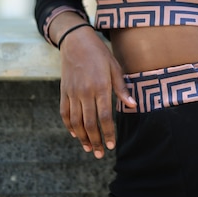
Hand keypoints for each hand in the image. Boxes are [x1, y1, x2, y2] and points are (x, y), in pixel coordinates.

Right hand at [59, 28, 135, 158]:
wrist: (76, 42)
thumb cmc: (100, 54)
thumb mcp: (115, 67)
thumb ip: (122, 89)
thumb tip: (134, 106)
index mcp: (100, 87)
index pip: (105, 117)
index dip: (108, 133)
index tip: (112, 145)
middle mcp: (85, 92)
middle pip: (90, 123)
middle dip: (96, 141)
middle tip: (101, 154)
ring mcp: (72, 93)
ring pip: (76, 122)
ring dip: (82, 137)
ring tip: (89, 149)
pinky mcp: (64, 91)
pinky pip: (64, 113)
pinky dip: (69, 126)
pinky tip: (75, 134)